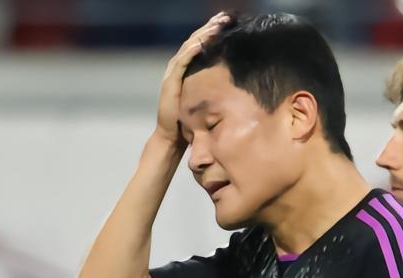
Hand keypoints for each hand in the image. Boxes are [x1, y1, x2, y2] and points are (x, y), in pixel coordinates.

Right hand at [153, 12, 229, 146]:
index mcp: (186, 68)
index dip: (211, 31)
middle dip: (210, 27)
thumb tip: (232, 81)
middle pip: (195, 41)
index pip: (200, 44)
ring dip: (203, 35)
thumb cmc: (188, 118)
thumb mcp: (203, 97)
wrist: (172, 134)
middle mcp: (177, 67)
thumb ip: (211, 86)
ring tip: (216, 26)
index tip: (226, 21)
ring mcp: (172, 73)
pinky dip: (190, 52)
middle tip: (224, 16)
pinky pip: (181, 63)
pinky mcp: (170, 83)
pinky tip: (200, 44)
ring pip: (189, 48)